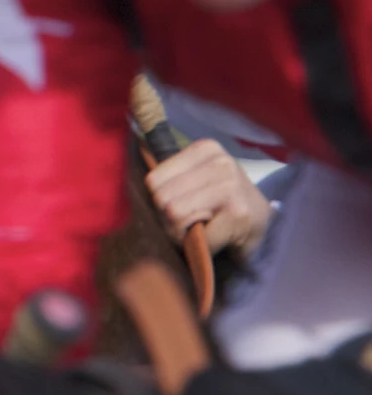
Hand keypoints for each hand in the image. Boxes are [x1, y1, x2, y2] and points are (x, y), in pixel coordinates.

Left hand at [146, 139, 271, 257]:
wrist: (266, 229)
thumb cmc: (224, 206)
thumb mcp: (197, 181)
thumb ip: (168, 176)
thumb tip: (128, 166)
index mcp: (205, 149)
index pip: (153, 179)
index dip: (159, 202)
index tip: (179, 207)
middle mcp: (220, 162)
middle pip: (160, 197)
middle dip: (168, 220)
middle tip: (190, 224)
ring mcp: (231, 186)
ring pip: (173, 213)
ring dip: (181, 233)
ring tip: (201, 231)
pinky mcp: (238, 213)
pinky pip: (195, 234)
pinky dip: (198, 245)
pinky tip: (215, 241)